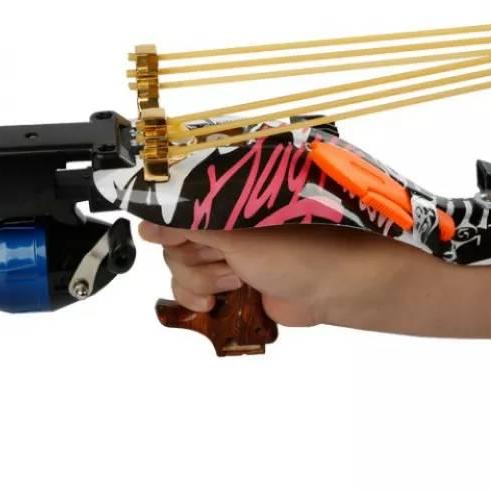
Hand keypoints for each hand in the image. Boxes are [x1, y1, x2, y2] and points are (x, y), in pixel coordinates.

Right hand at [138, 222, 410, 327]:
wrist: (342, 287)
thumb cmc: (304, 246)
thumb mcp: (237, 229)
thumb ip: (189, 221)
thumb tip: (148, 217)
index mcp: (230, 190)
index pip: (176, 196)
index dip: (165, 216)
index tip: (163, 234)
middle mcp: (226, 216)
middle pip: (172, 235)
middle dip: (189, 255)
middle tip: (222, 258)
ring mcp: (230, 249)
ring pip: (180, 264)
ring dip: (200, 278)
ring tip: (237, 279)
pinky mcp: (233, 280)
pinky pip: (195, 289)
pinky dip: (200, 297)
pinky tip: (221, 300)